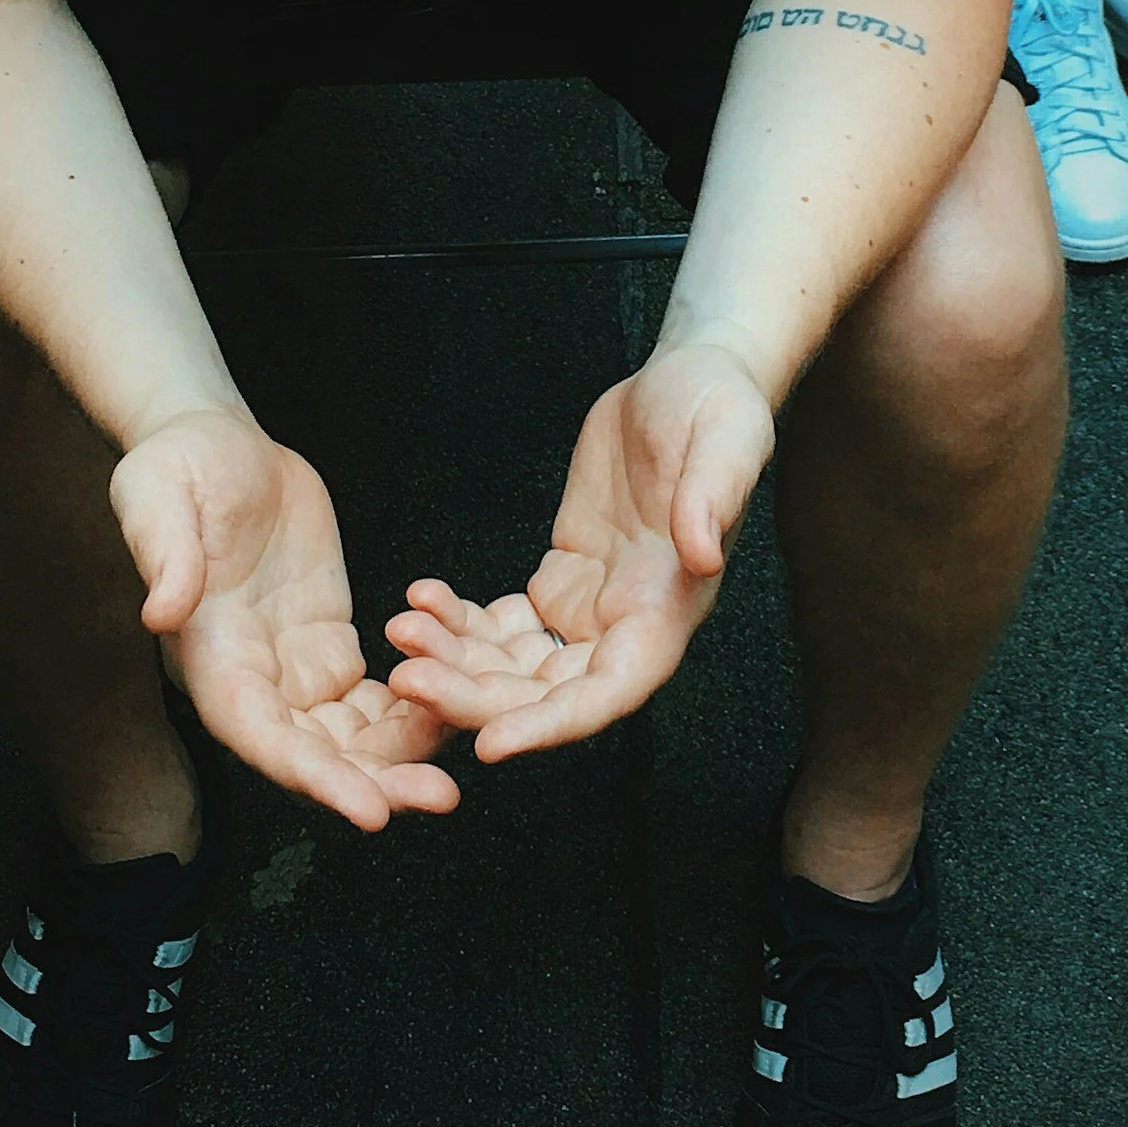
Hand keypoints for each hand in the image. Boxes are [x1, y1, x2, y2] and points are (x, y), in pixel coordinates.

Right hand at [113, 409, 459, 828]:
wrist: (215, 441)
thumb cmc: (177, 466)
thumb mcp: (158, 497)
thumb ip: (165, 555)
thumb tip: (161, 611)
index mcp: (210, 656)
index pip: (261, 736)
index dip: (314, 777)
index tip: (369, 811)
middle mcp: (252, 677)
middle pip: (314, 753)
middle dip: (374, 781)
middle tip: (440, 796)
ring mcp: (291, 664)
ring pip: (350, 735)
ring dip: (400, 756)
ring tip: (456, 770)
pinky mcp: (325, 640)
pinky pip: (372, 696)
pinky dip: (412, 709)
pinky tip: (456, 710)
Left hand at [385, 344, 773, 758]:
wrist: (686, 382)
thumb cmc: (718, 409)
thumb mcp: (727, 441)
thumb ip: (713, 499)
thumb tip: (702, 555)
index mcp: (669, 611)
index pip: (609, 692)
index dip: (551, 725)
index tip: (491, 744)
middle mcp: (627, 625)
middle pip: (546, 694)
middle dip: (475, 697)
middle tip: (406, 680)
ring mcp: (591, 607)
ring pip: (515, 667)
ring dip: (455, 663)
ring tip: (400, 631)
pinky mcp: (562, 579)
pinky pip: (502, 626)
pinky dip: (458, 622)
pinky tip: (421, 599)